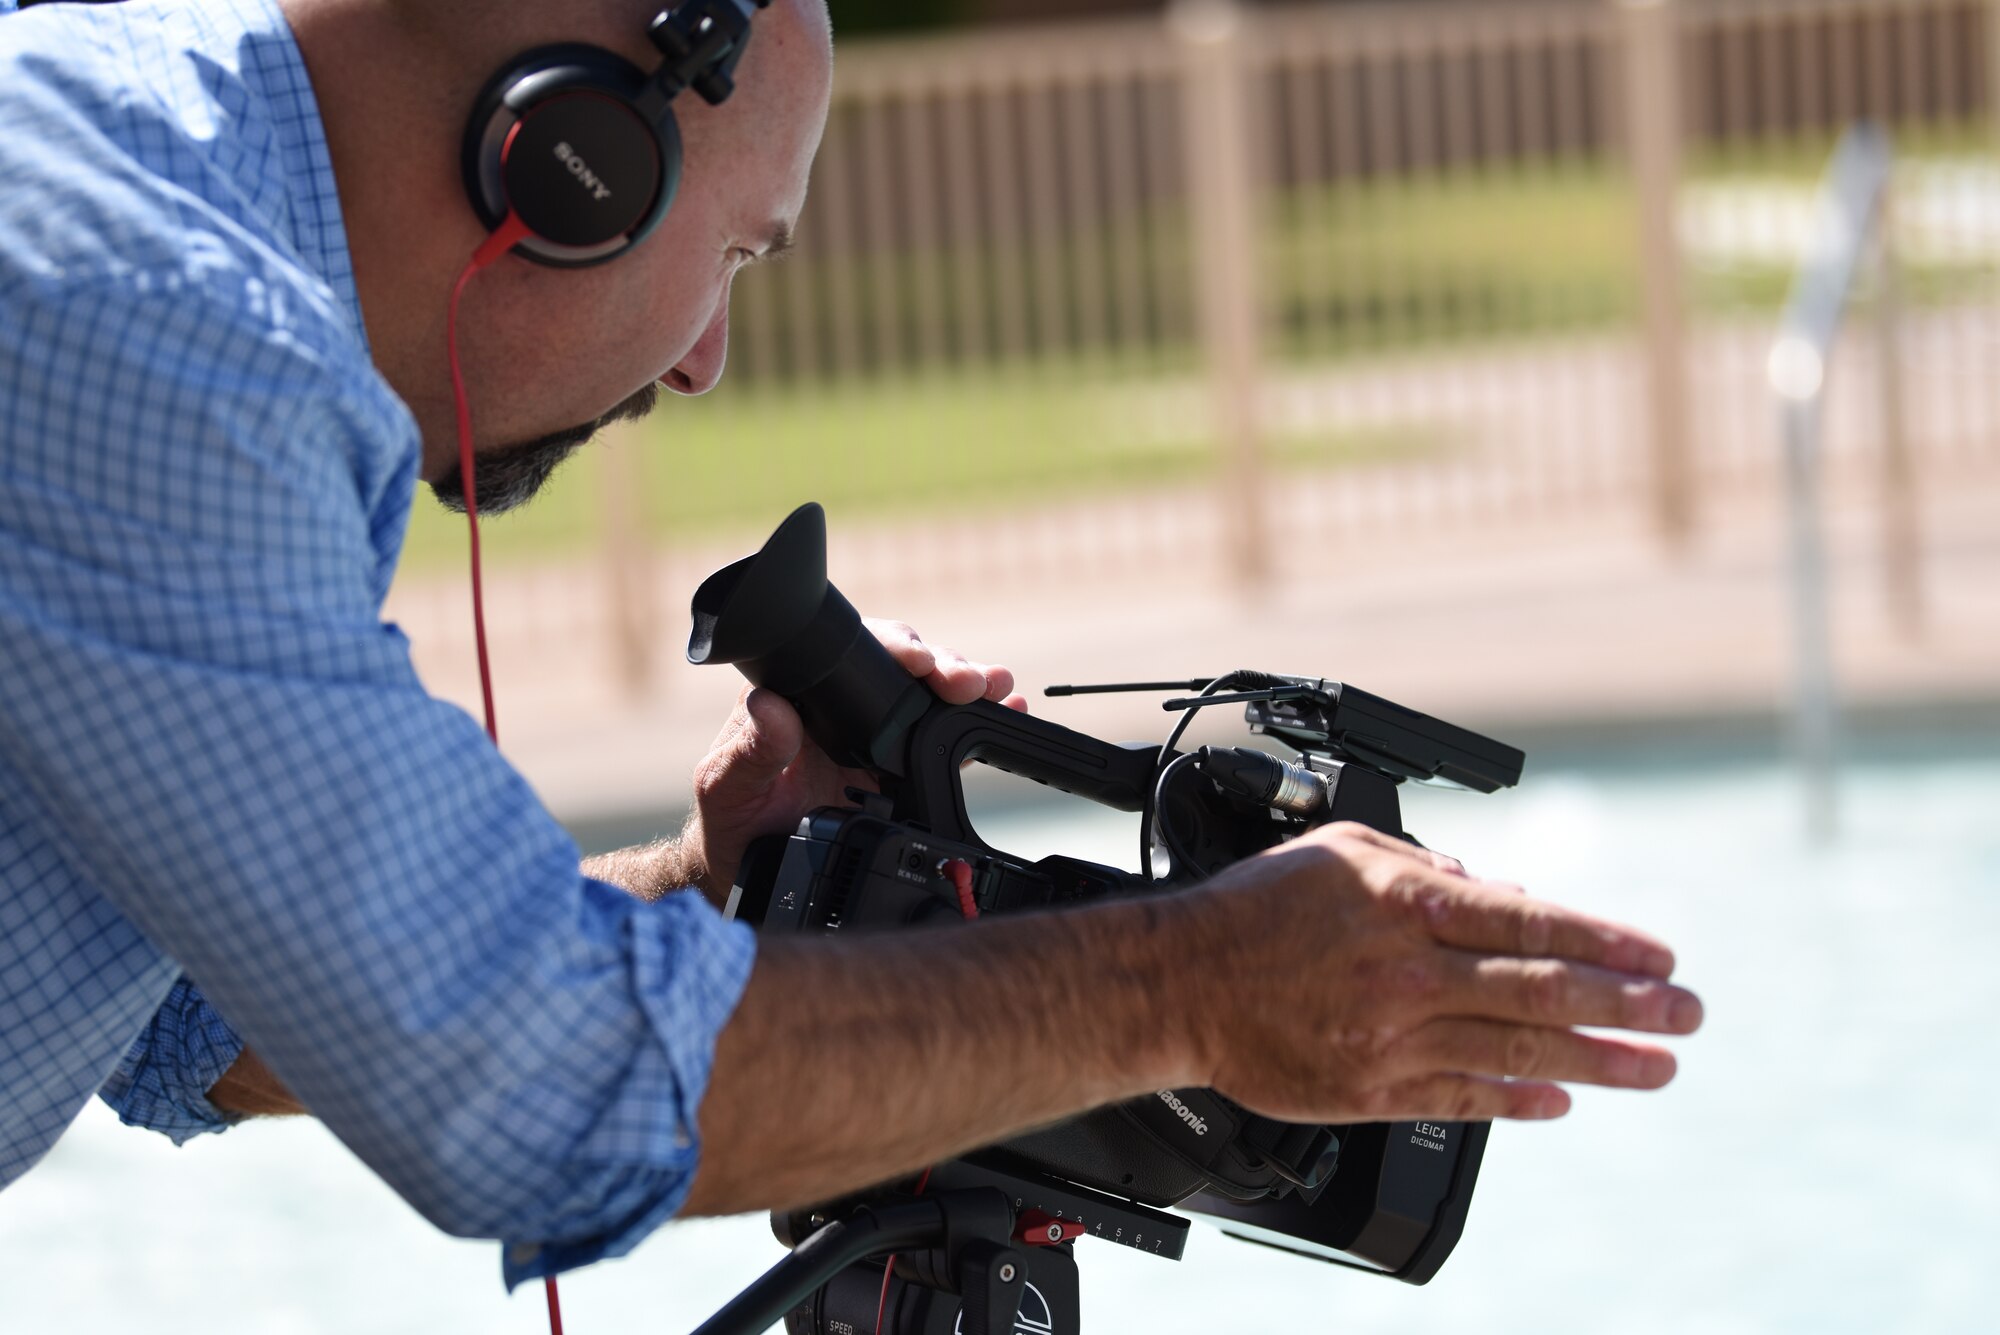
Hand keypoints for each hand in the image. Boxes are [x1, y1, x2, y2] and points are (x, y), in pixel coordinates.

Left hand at [680, 619, 1027, 899]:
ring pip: (926, 696)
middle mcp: (838, 704)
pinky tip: (1013, 709)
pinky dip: (976, 724)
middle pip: (900, 666)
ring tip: (1001, 687)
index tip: (919, 660)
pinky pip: (941, 737)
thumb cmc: (731, 824)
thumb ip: (748, 751)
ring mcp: (872, 733)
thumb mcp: (726, 790)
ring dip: (968, 686)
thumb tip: (769, 706)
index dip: (891, 647)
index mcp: (797, 693)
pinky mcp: (896, 765)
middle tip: (970, 680)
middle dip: (943, 665)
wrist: (749, 872)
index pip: (849, 651)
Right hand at [1181, 822, 1701, 1123]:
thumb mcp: (1343, 850)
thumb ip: (1424, 867)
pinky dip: (1518, 1102)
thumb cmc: (1256, 909)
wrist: (1180, 984)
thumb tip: (1494, 891)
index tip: (1662, 954)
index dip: (1609, 939)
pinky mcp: (1370, 1089)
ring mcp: (1394, 1038)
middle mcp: (1412, 973)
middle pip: (1545, 991)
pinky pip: (1461, 1100)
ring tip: (1657, 1069)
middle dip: (1630, 1005)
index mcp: (1409, 905)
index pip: (1534, 921)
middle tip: (1689, 1015)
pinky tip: (1560, 1103)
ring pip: (1518, 1052)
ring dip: (1598, 1063)